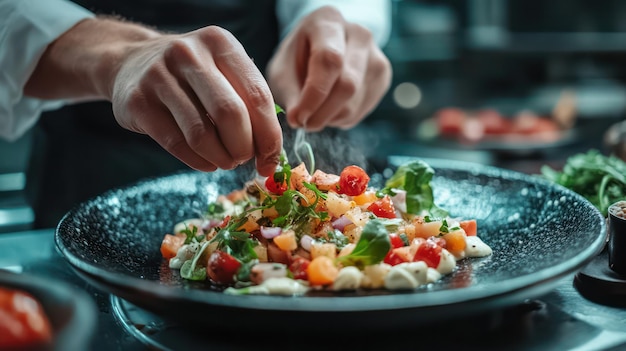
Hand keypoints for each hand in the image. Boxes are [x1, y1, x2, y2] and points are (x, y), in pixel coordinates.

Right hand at [111, 26, 282, 175]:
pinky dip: (198, 161)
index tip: (271, 160)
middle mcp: (189, 54)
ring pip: (201, 134)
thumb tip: (271, 153)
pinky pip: (176, 143)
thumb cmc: (191, 76)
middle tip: (244, 159)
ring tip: (225, 161)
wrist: (130, 63)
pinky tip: (207, 162)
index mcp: (220, 43)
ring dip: (221, 158)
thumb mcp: (222, 72)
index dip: (269, 135)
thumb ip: (249, 103)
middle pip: (231, 114)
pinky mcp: (138, 102)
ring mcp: (159, 76)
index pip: (257, 95)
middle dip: (244, 148)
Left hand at [266, 6, 391, 131]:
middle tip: (304, 123)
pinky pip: (362, 109)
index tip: (299, 117)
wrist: (322, 49)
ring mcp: (376, 56)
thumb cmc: (299, 58)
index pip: (329, 60)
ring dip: (330, 118)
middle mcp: (359, 34)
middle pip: (347, 84)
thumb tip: (298, 119)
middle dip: (322, 113)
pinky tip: (331, 108)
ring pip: (355, 102)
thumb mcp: (283, 70)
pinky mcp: (383, 77)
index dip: (314, 94)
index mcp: (329, 22)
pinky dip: (342, 119)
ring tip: (315, 113)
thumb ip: (289, 93)